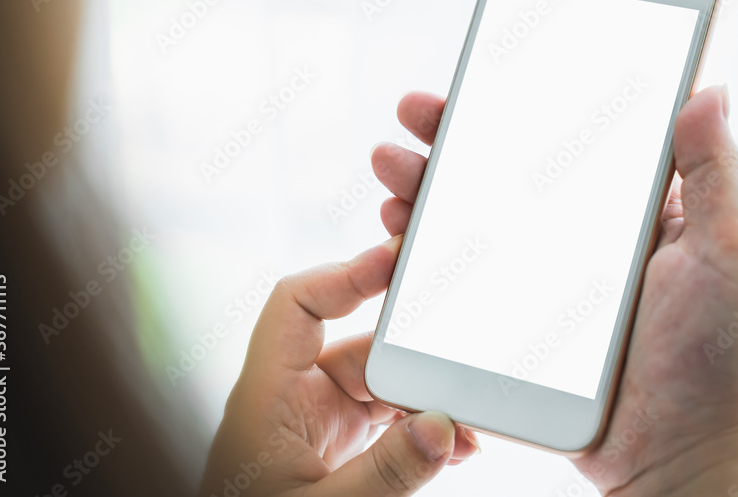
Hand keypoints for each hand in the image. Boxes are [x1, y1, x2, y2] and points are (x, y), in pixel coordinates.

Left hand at [201, 239, 478, 496]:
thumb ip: (384, 474)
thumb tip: (444, 424)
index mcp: (267, 398)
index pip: (296, 306)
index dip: (344, 274)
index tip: (396, 262)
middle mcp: (293, 400)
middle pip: (358, 346)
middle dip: (414, 356)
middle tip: (462, 362)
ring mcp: (318, 426)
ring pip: (381, 387)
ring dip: (427, 400)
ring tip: (471, 423)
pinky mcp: (340, 452)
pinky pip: (387, 423)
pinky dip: (422, 429)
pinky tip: (457, 446)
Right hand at [370, 86, 737, 496]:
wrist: (682, 458)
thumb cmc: (720, 357)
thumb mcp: (729, 253)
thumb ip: (715, 172)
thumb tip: (710, 88)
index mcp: (626, 209)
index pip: (564, 140)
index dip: (516, 104)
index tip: (474, 76)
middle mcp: (577, 237)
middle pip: (503, 173)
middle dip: (451, 139)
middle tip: (411, 114)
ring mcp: (542, 283)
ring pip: (472, 223)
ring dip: (425, 190)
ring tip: (390, 171)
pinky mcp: (516, 328)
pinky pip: (462, 284)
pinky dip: (424, 257)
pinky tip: (399, 238)